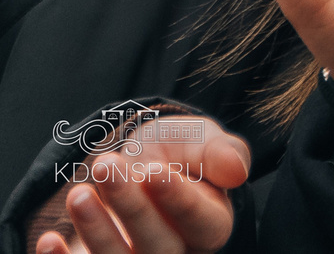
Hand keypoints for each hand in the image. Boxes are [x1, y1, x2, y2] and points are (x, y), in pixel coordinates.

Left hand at [29, 116, 249, 253]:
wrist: (131, 164)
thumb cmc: (173, 153)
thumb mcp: (199, 139)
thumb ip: (221, 151)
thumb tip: (236, 171)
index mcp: (210, 224)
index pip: (203, 224)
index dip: (179, 201)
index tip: (153, 171)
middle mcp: (177, 253)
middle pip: (159, 248)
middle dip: (131, 208)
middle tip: (107, 164)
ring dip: (97, 232)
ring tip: (78, 193)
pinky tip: (49, 240)